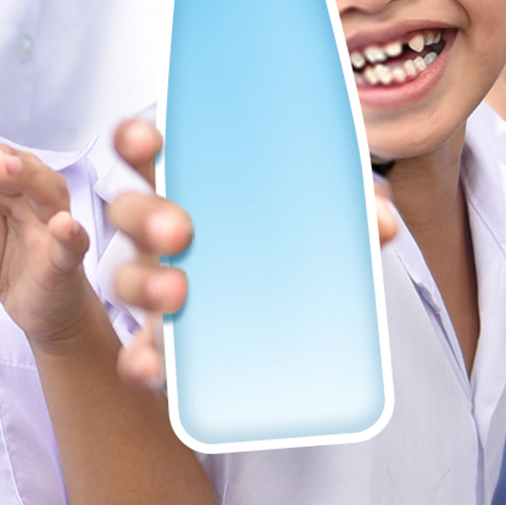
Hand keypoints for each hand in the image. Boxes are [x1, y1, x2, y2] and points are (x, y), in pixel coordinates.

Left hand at [0, 140, 96, 349]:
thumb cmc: (1, 252)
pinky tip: (63, 226)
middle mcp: (29, 188)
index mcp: (0, 177)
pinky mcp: (66, 257)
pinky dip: (70, 233)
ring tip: (0, 165)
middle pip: (1, 160)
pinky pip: (72, 242)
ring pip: (43, 188)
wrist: (35, 303)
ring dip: (23, 175)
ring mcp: (51, 220)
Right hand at [103, 118, 399, 388]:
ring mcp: (157, 287)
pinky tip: (154, 364)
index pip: (145, 152)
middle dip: (145, 215)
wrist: (297, 331)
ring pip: (125, 278)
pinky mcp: (165, 345)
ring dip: (144, 282)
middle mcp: (161, 234)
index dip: (136, 140)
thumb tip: (380, 222)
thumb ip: (345, 209)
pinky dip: (140, 358)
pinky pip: (138, 351)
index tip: (149, 142)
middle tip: (180, 231)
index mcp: (188, 187)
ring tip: (177, 293)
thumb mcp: (317, 219)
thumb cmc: (289, 248)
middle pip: (128, 211)